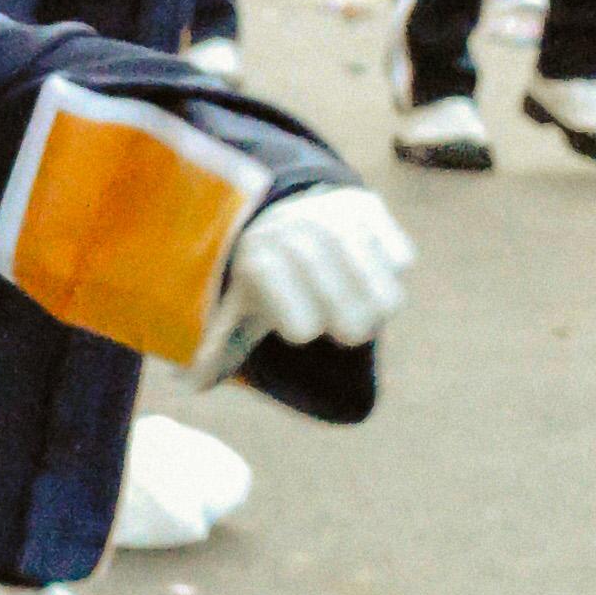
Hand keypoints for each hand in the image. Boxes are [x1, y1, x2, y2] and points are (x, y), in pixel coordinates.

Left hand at [204, 179, 412, 376]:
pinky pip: (401, 258)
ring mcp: (335, 218)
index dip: (302, 328)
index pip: (301, 325)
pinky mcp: (369, 206)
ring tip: (360, 302)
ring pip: (385, 291)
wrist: (288, 210)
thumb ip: (223, 347)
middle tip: (345, 326)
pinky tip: (369, 266)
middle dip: (351, 327)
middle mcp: (294, 234)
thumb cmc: (266, 275)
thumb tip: (194, 387)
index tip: (297, 325)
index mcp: (258, 261)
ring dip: (375, 305)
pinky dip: (390, 271)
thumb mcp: (240, 306)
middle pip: (351, 315)